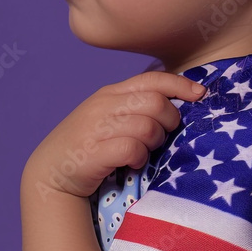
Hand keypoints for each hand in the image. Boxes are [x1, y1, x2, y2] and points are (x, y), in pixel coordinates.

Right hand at [23, 71, 207, 199]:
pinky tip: (133, 162)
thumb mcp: (108, 116)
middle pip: (155, 103)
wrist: (51, 171)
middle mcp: (104, 105)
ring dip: (154, 142)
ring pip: (147, 127)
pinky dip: (139, 157)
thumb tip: (175, 103)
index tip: (200, 94)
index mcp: (110, 93)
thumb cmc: (87, 145)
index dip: (180, 85)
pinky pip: (132, 149)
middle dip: (169, 121)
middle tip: (163, 135)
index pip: (151, 79)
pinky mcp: (94, 152)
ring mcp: (97, 128)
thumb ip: (134, 106)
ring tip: (145, 151)